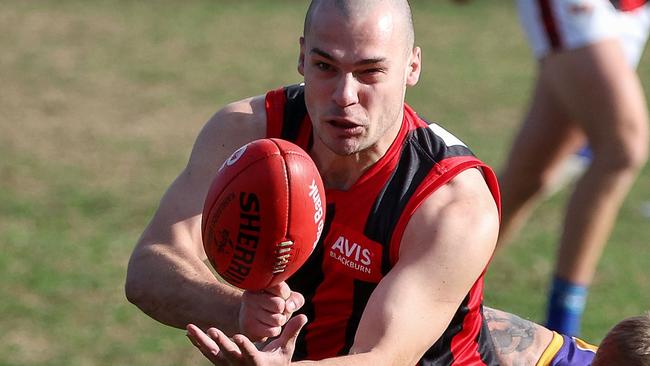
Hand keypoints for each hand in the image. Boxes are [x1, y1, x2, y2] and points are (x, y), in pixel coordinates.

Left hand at [187, 314, 307, 364]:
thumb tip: (304, 315)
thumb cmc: (278, 362)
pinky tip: (189, 332)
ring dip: (202, 341)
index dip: (244, 347)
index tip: (238, 337)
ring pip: (213, 354)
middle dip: (220, 342)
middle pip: (228, 354)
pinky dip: (198, 343)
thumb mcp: (286, 350)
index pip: (251, 355)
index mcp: (258, 364)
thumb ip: (292, 332)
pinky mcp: (221, 363)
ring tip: (191, 328)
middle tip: (212, 330)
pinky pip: (207, 353)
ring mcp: (229, 365)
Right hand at [239, 282, 304, 341]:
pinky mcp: (249, 326)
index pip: (281, 289)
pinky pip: (273, 331)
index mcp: (260, 283)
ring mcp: (248, 311)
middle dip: (283, 310)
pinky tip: (267, 325)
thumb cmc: (274, 304)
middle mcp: (251, 295)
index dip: (285, 295)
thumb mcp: (287, 298)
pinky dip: (275, 330)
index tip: (280, 296)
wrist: (252, 318)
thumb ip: (295, 299)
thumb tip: (289, 307)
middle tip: (276, 309)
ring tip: (271, 317)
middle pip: (279, 305)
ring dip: (280, 321)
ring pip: (278, 320)